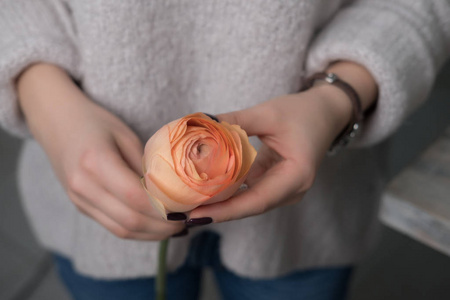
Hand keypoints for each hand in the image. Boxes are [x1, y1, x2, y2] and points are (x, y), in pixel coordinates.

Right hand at [17, 64, 184, 239]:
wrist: (57, 121)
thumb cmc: (95, 122)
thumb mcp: (126, 135)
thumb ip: (146, 165)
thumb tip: (174, 192)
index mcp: (95, 162)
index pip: (136, 197)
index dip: (164, 209)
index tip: (188, 209)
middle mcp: (83, 186)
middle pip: (129, 220)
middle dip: (163, 227)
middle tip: (187, 221)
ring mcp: (79, 199)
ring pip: (121, 229)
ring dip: (152, 234)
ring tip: (176, 227)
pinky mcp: (81, 206)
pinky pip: (112, 226)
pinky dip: (138, 230)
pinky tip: (156, 225)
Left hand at [189, 61, 376, 222]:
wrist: (326, 113)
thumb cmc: (303, 112)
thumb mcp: (268, 113)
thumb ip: (235, 121)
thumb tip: (200, 125)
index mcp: (297, 175)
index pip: (257, 200)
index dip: (226, 210)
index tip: (197, 215)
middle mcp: (292, 190)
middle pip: (250, 206)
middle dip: (217, 212)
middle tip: (183, 212)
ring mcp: (285, 190)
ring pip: (249, 202)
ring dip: (221, 205)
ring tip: (189, 206)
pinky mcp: (276, 184)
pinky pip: (250, 193)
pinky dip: (229, 192)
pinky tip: (205, 191)